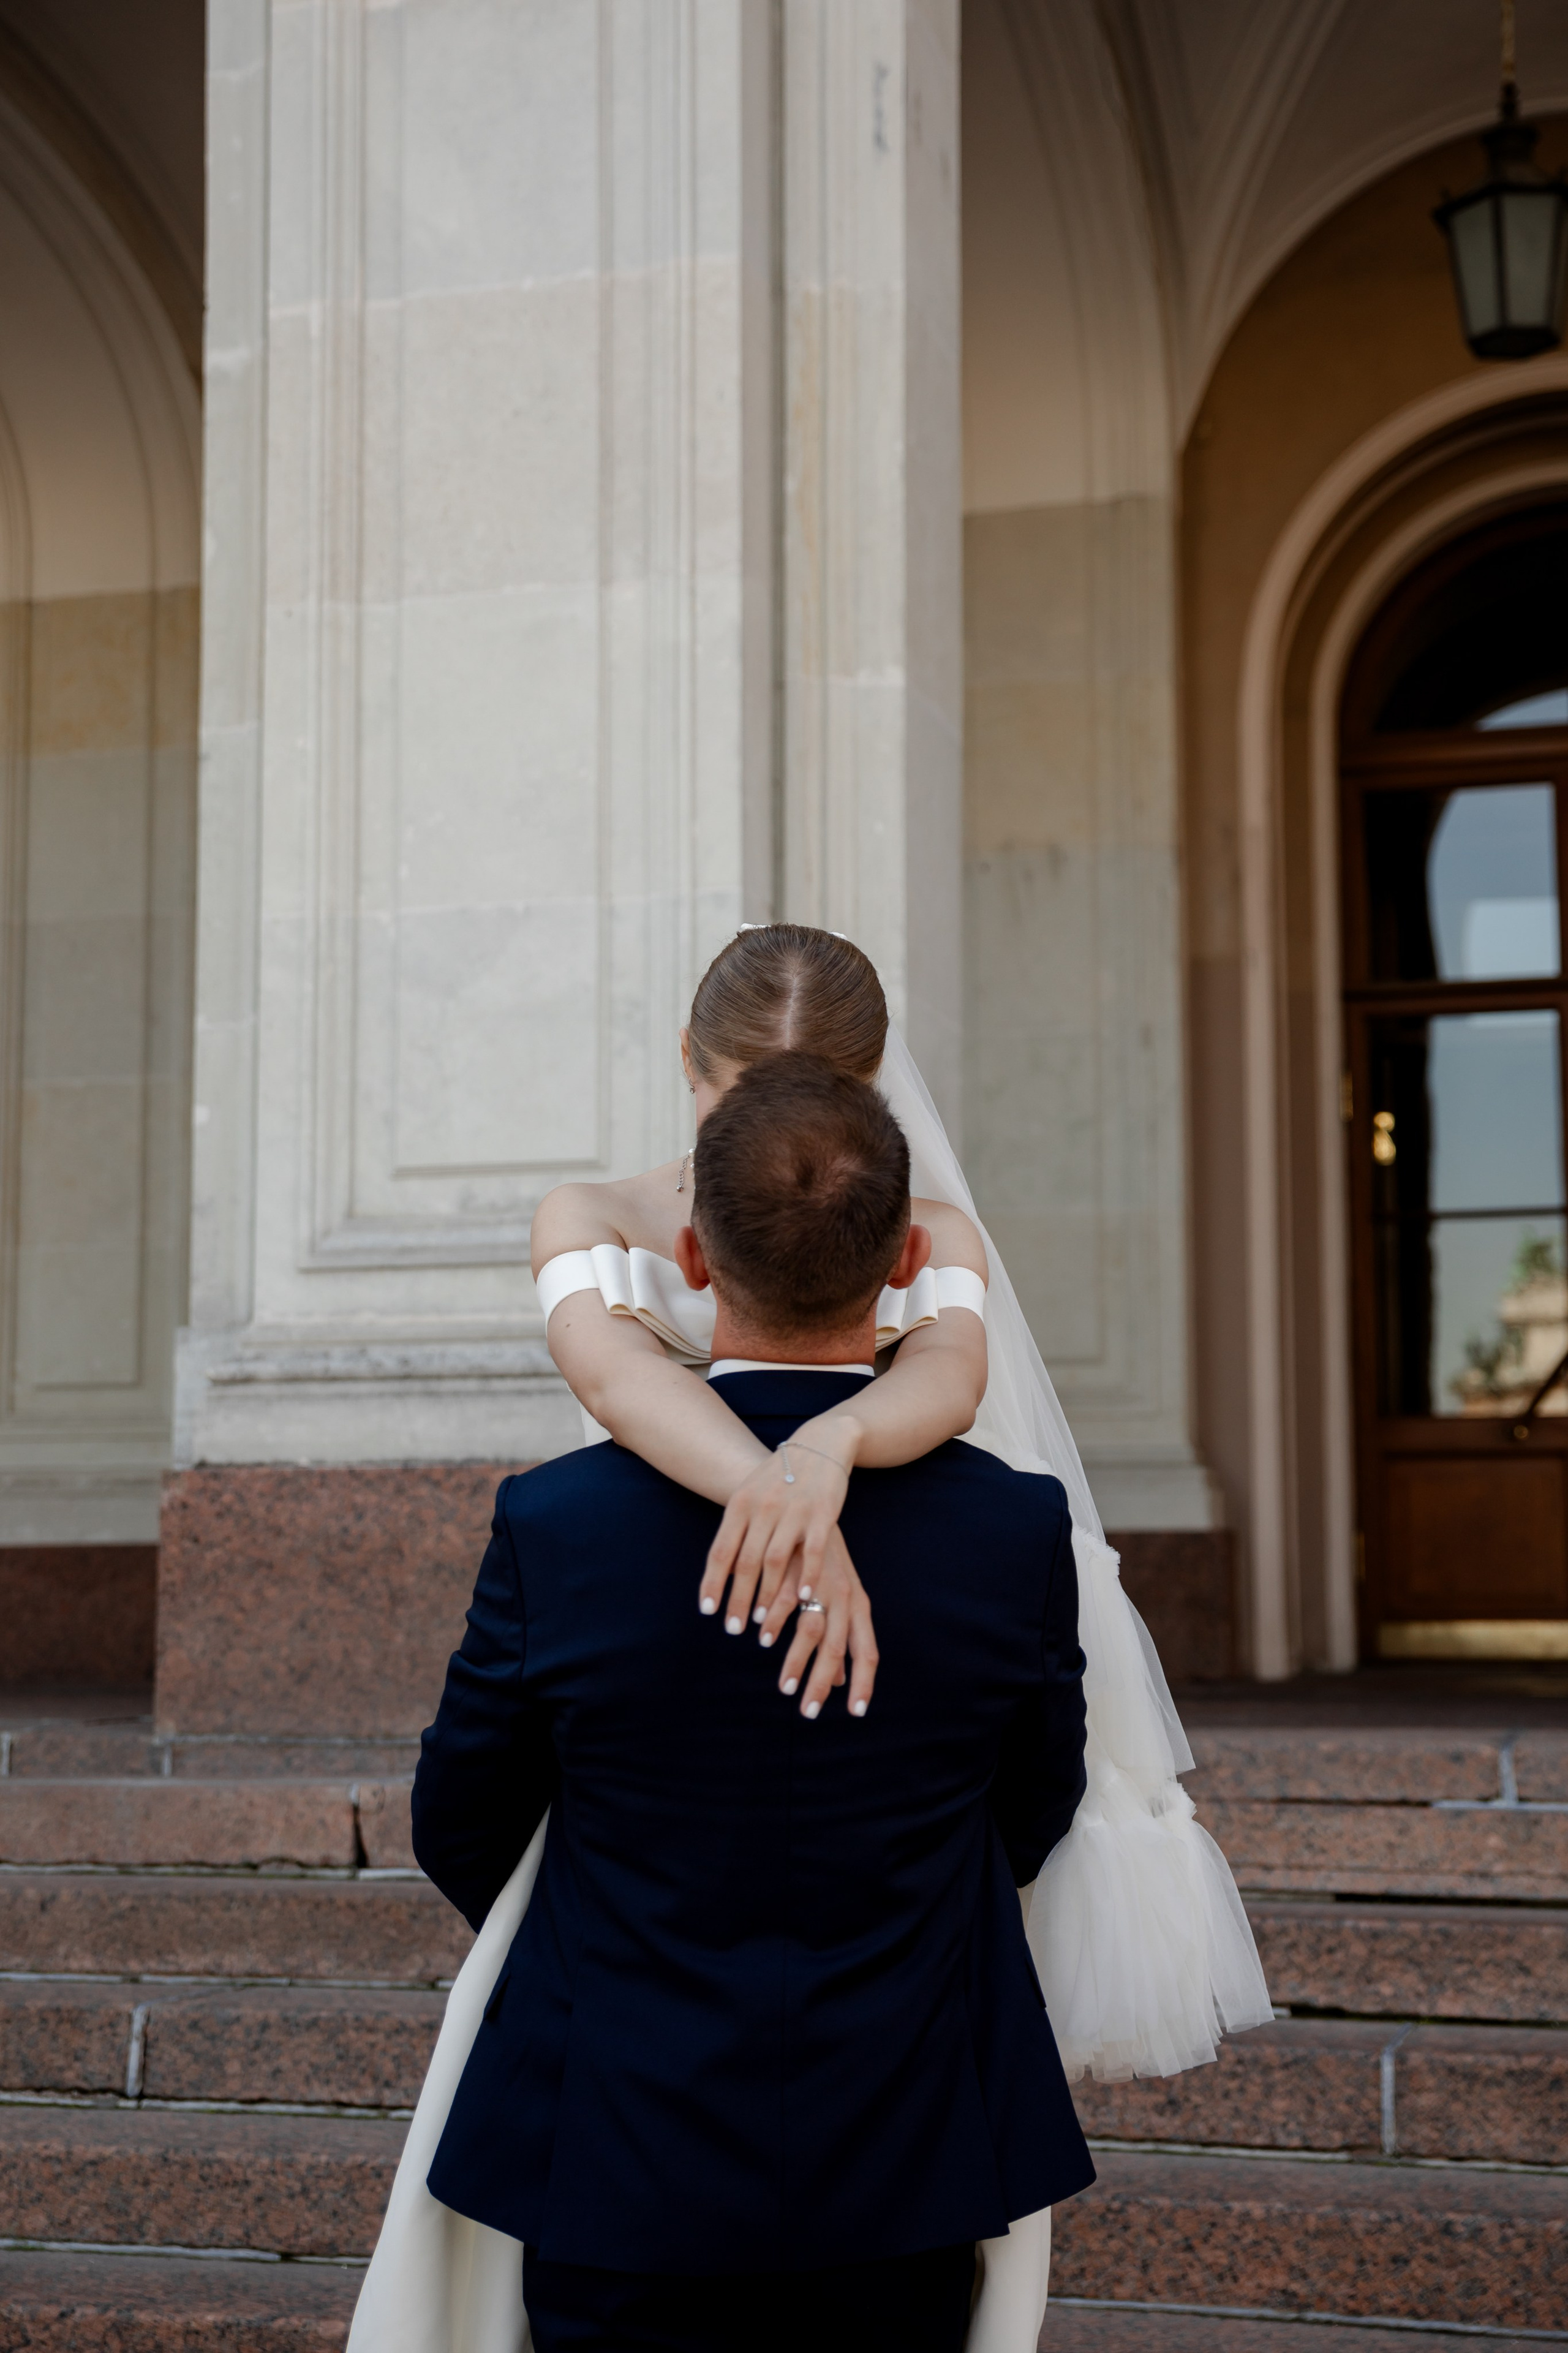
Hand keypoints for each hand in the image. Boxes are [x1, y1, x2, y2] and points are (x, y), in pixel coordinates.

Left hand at [699, 1410, 859, 1631]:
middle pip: (746, 1562)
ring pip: (776, 1561)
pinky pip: (812, 1552)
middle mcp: (764, 1507)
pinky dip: (806, 1577)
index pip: (722, 1550)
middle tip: (733, 1629)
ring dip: (767, 1596)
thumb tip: (721, 1569)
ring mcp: (794, 1510)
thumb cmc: (780, 1475)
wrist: (820, 1442)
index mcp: (741, 1502)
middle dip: (738, 1599)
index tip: (708, 1611)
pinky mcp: (822, 1514)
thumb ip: (738, 1527)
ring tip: (761, 1624)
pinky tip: (804, 1600)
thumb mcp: (750, 1493)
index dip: (713, 1582)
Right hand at [773, 1523, 878, 1719]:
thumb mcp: (840, 1598)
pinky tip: (761, 1638)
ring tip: (785, 1687)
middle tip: (809, 1712)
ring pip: (811, 1630)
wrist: (808, 1506)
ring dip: (796, 1662)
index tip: (856, 1713)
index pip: (867, 1651)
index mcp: (858, 1605)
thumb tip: (843, 1683)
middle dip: (823, 1683)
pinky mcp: (794, 1567)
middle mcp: (844, 1595)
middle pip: (838, 1648)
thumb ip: (840, 1639)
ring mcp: (819, 1582)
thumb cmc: (825, 1562)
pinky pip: (784, 1602)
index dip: (864, 1683)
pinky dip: (773, 1624)